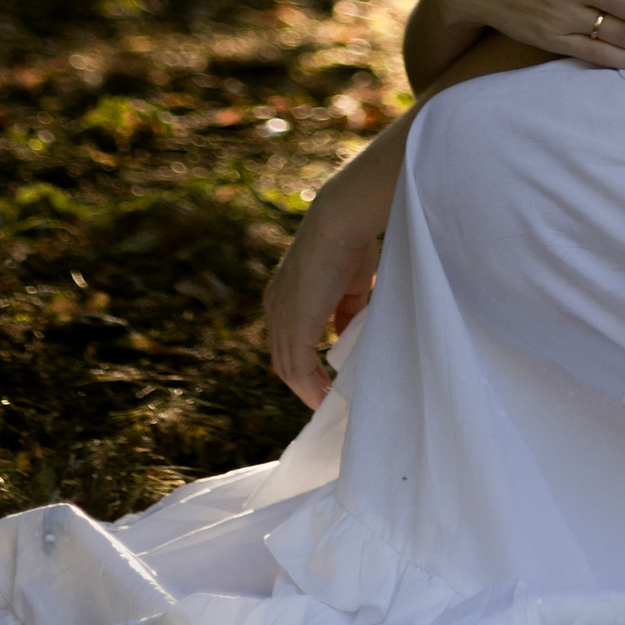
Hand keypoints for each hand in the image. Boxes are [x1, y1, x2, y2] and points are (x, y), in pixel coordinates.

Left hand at [264, 132, 404, 406]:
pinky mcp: (293, 326)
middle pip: (283, 357)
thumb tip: (346, 334)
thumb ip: (343, 312)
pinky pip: (297, 367)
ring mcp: (281, 318)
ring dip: (307, 388)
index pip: (288, 337)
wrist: (341, 221)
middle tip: (325, 397)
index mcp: (283, 294)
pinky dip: (309, 387)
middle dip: (303, 380)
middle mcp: (275, 307)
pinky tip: (322, 398)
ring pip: (288, 366)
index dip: (303, 360)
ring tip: (326, 403)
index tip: (322, 376)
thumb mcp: (347, 284)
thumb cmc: (349, 242)